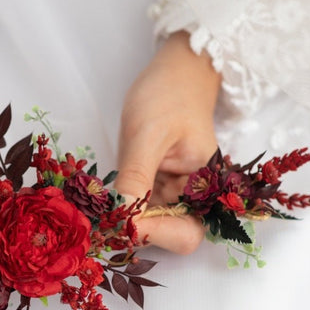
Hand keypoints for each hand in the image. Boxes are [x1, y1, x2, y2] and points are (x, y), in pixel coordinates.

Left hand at [116, 32, 220, 253]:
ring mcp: (173, 193)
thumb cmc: (168, 96)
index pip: (185, 235)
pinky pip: (139, 208)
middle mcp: (193, 198)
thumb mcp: (147, 134)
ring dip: (124, 217)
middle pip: (167, 236)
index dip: (153, 234)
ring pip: (148, 224)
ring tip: (103, 199)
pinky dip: (121, 205)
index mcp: (206, 188)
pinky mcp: (156, 187)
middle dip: (135, 229)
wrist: (176, 72)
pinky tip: (107, 193)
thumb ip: (137, 178)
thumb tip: (122, 219)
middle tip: (105, 213)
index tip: (120, 221)